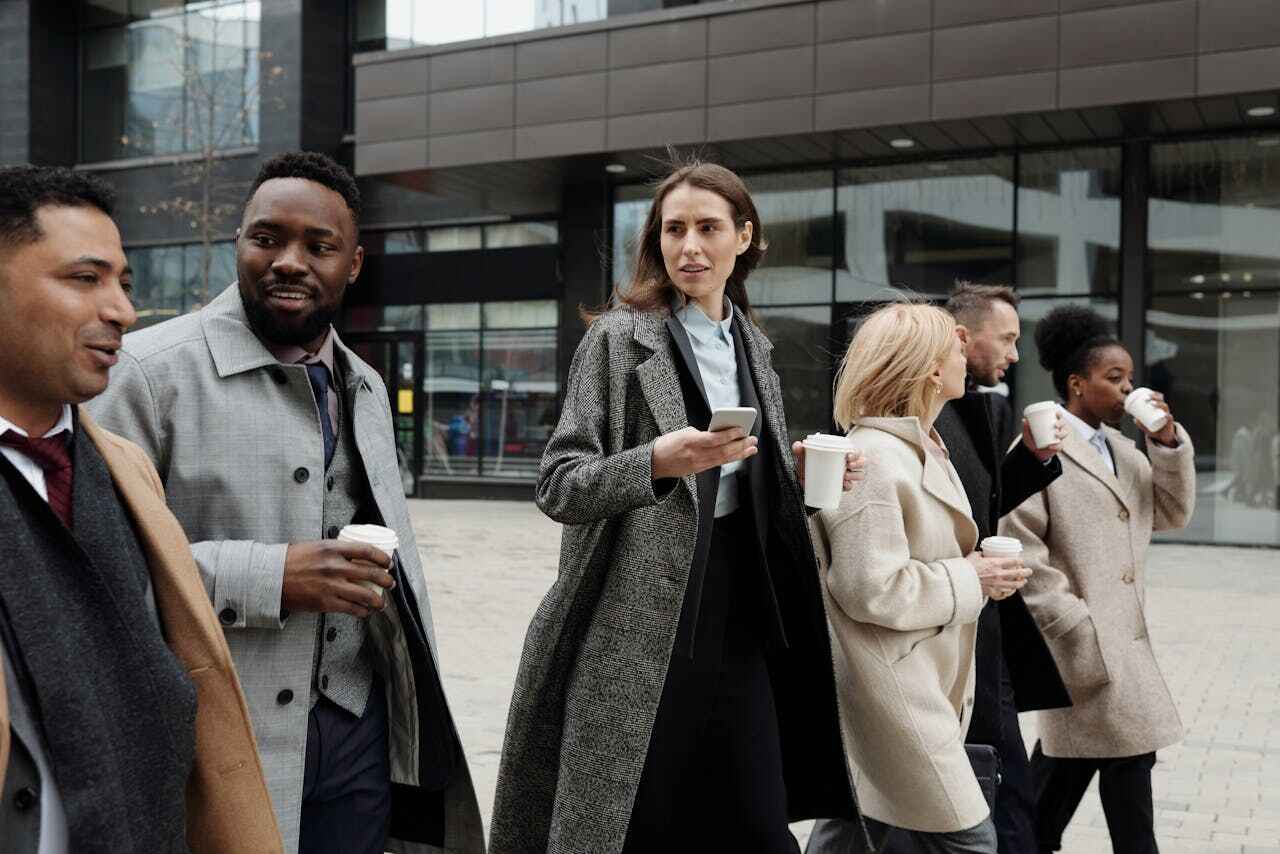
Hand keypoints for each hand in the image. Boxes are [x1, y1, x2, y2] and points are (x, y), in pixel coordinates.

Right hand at [281, 540, 395, 617]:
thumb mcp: (315, 546)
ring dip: (378, 600)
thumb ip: (335, 550)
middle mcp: (334, 566)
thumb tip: (356, 555)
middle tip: (390, 583)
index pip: (367, 551)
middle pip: (371, 573)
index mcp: (332, 548)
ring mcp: (331, 586)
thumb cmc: (291, 561)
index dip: (382, 558)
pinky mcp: (325, 603)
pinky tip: (365, 611)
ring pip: (365, 595)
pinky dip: (362, 611)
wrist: (270, 578)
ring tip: (382, 602)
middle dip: (386, 580)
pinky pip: (352, 609)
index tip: (388, 563)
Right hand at [652, 426, 757, 479]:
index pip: (714, 439)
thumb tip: (719, 434)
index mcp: (689, 441)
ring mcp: (698, 464)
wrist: (654, 463)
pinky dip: (730, 458)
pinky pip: (718, 463)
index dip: (730, 435)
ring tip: (751, 448)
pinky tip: (739, 454)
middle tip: (752, 439)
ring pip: (723, 459)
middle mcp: (695, 454)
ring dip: (739, 453)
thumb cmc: (667, 444)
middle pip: (723, 450)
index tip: (742, 429)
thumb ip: (701, 433)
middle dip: (740, 445)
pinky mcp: (699, 470)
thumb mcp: (682, 432)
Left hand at [792, 442, 865, 491]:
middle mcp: (846, 464)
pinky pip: (851, 486)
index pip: (856, 451)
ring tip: (845, 476)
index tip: (848, 456)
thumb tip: (798, 445)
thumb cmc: (807, 466)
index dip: (857, 453)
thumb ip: (799, 450)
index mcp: (841, 454)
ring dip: (856, 475)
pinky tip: (844, 484)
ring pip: (860, 474)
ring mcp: (846, 475)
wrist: (803, 481)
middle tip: (848, 465)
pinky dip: (849, 485)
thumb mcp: (803, 457)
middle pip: (861, 462)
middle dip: (858, 463)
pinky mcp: (842, 486)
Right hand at [966, 552, 1030, 599]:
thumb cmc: (966, 568)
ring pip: (1014, 585)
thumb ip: (980, 554)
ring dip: (1020, 583)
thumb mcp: (973, 556)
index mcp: (995, 563)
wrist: (960, 582)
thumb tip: (983, 553)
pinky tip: (1011, 591)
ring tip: (1023, 581)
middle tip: (1029, 571)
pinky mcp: (992, 592)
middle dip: (1025, 572)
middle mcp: (999, 574)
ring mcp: (997, 584)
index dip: (1020, 561)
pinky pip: (1005, 594)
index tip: (1021, 561)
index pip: (1013, 561)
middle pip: (1017, 573)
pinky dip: (1009, 592)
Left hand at [1022, 412, 1066, 461]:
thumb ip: (1026, 427)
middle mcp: (1057, 430)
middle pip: (1064, 424)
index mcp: (1052, 424)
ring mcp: (1059, 438)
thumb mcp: (1028, 433)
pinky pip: (1060, 446)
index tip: (1057, 413)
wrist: (1033, 451)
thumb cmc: (1032, 439)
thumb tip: (1024, 420)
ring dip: (1062, 433)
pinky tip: (1051, 446)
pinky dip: (1056, 446)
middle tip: (1056, 424)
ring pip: (1065, 433)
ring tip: (1056, 434)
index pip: (1058, 417)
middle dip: (1061, 423)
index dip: (1059, 414)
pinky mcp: (1058, 446)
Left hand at [1138, 391, 1178, 446]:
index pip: (1160, 399)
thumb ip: (1140, 423)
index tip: (1147, 394)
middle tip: (1147, 398)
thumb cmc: (1155, 430)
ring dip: (1159, 404)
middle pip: (1162, 401)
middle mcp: (1165, 411)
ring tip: (1152, 403)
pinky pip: (1170, 418)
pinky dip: (1168, 417)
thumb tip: (1134, 419)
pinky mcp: (1170, 423)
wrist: (1163, 438)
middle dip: (1155, 397)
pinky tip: (1166, 415)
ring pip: (1165, 407)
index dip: (1155, 394)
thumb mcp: (1145, 427)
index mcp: (1160, 409)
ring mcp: (1168, 416)